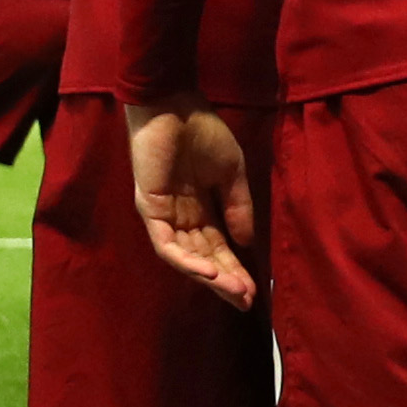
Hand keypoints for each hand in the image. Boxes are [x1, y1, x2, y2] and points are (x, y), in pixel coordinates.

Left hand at [129, 97, 257, 308]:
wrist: (175, 104)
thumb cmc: (203, 132)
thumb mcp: (231, 173)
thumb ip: (238, 207)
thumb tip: (247, 243)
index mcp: (201, 208)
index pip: (218, 247)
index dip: (236, 269)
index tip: (256, 291)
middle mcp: (180, 218)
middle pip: (203, 258)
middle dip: (226, 281)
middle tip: (246, 302)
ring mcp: (163, 215)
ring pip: (185, 258)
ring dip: (210, 277)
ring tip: (235, 291)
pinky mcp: (150, 209)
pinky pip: (167, 245)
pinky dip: (187, 261)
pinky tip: (211, 272)